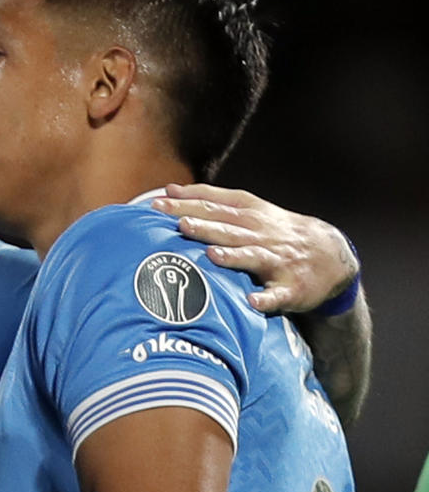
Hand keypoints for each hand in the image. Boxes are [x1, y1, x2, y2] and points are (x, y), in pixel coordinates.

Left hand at [152, 183, 355, 313]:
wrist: (332, 255)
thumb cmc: (276, 232)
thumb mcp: (250, 210)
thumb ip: (210, 201)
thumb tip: (169, 190)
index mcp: (251, 215)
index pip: (216, 205)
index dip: (190, 201)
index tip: (159, 200)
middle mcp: (263, 235)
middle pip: (230, 229)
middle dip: (205, 226)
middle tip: (180, 224)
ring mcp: (278, 261)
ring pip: (252, 257)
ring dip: (233, 257)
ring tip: (212, 256)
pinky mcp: (292, 287)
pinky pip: (277, 294)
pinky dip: (265, 298)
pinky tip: (252, 301)